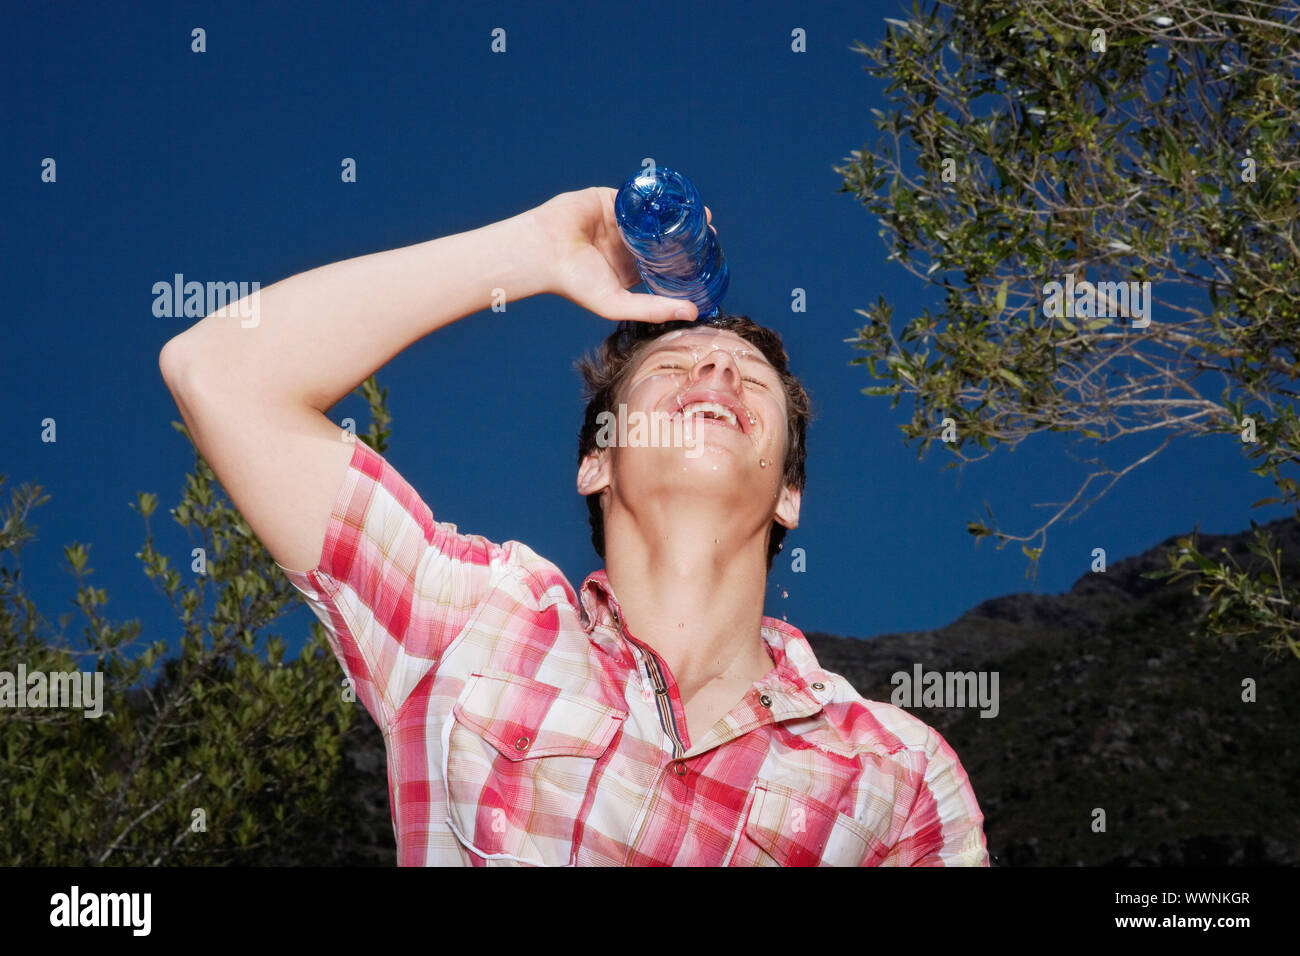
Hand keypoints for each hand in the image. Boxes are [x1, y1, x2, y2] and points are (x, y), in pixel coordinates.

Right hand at [530, 186, 713, 322]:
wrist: (544, 250)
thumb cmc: (575, 282)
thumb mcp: (618, 303)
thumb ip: (653, 308)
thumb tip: (694, 313)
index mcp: (630, 269)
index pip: (666, 263)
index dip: (687, 259)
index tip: (708, 256)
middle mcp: (627, 245)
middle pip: (665, 236)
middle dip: (687, 233)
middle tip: (708, 230)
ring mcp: (620, 221)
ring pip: (655, 214)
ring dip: (676, 212)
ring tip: (698, 212)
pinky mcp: (610, 200)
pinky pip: (638, 195)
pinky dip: (655, 194)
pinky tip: (676, 195)